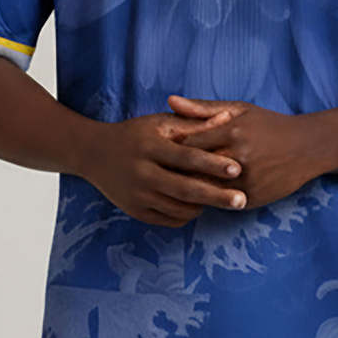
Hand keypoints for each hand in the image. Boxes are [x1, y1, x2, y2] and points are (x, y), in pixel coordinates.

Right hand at [84, 108, 247, 227]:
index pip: (187, 158)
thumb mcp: (162, 123)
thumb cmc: (136, 134)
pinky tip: (199, 205)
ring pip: (179, 208)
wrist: (95, 155)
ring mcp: (137, 196)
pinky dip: (188, 214)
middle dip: (216, 196)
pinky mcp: (136, 212)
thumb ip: (195, 123)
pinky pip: (170, 219)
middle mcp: (141, 173)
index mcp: (150, 147)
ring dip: (204, 205)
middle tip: (242, 200)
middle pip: (185, 189)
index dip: (213, 164)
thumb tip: (229, 118)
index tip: (238, 169)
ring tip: (224, 199)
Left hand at [167, 95, 322, 211]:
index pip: (187, 144)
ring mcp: (246, 181)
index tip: (159, 151)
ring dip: (189, 188)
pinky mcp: (252, 199)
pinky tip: (197, 195)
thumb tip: (169, 101)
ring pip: (205, 190)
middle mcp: (238, 157)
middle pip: (193, 170)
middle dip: (176, 171)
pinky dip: (208, 199)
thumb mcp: (238, 110)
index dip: (171, 149)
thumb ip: (202, 108)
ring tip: (173, 185)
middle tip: (158, 172)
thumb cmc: (268, 125)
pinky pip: (220, 202)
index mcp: (232, 131)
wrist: (308, 147)